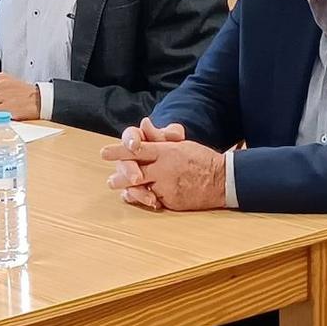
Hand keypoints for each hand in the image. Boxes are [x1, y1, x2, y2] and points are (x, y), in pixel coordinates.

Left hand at [101, 121, 225, 210]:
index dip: (118, 151)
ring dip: (131, 191)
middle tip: (110, 180)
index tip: (104, 152)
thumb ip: (160, 137)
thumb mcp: (181, 144)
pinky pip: (155, 200)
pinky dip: (148, 199)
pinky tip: (144, 199)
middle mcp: (163, 169)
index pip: (136, 150)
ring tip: (124, 192)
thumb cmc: (201, 158)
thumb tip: (145, 123)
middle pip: (134, 172)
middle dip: (120, 176)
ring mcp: (166, 187)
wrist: (222, 180)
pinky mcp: (171, 202)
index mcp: (165, 152)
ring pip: (141, 190)